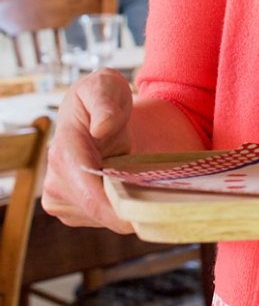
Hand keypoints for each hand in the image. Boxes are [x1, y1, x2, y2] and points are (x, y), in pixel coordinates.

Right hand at [41, 69, 134, 232]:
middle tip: (156, 190)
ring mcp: (59, 199)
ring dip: (124, 206)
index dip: (117, 210)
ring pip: (102, 218)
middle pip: (99, 211)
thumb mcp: (106, 86)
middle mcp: (56, 181)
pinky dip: (118, 208)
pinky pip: (101, 219)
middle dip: (128, 206)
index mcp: (64, 152)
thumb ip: (105, 104)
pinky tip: (125, 187)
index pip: (89, 193)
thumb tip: (102, 128)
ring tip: (136, 178)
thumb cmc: (102, 96)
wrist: (91, 111)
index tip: (144, 218)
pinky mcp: (70, 210)